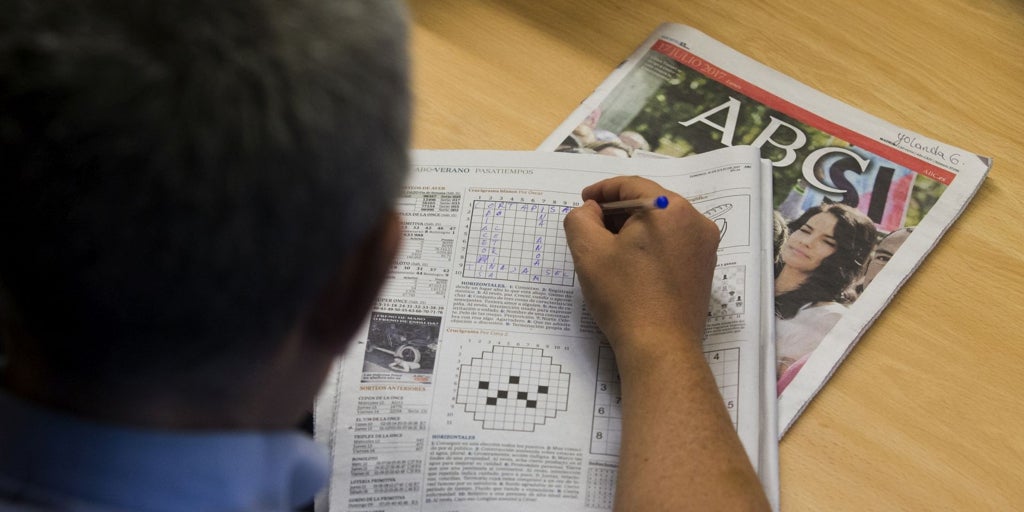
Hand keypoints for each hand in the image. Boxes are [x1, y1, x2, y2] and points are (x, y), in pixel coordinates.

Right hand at [563, 176, 719, 361]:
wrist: (660, 347)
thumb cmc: (624, 297)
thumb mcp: (588, 252)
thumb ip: (580, 218)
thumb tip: (591, 210)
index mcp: (670, 209)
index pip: (630, 185)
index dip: (602, 191)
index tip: (584, 203)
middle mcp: (695, 221)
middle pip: (648, 203)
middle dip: (617, 212)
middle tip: (592, 229)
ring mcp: (704, 246)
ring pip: (661, 224)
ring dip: (634, 230)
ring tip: (609, 250)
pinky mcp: (704, 269)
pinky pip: (673, 244)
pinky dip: (650, 247)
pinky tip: (631, 267)